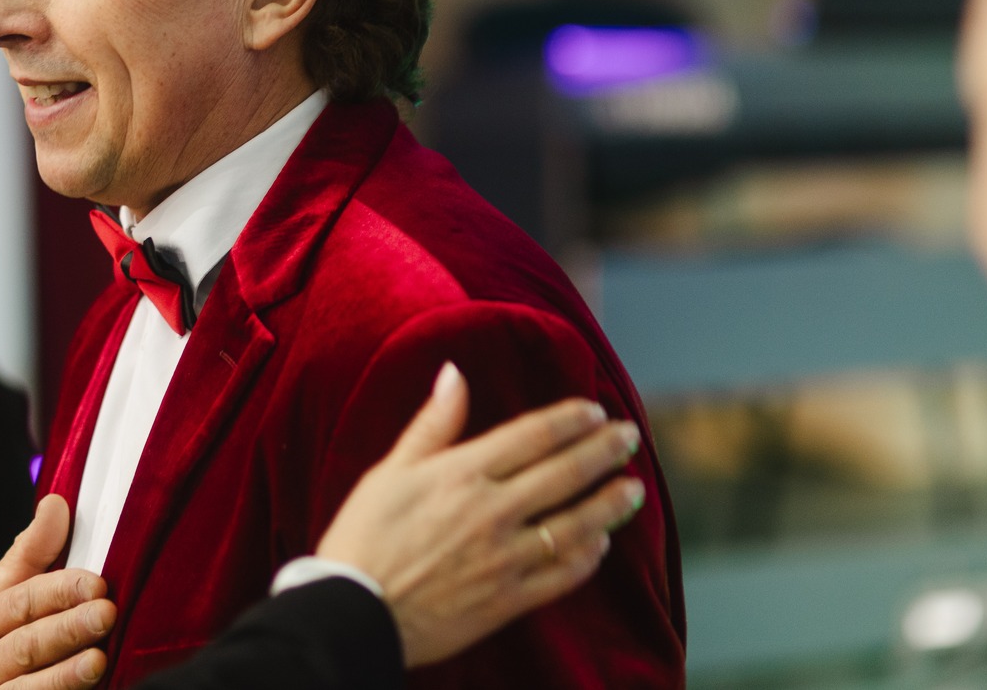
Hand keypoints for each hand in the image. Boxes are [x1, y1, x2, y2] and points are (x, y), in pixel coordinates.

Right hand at [0, 495, 117, 689]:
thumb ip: (28, 553)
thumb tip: (57, 505)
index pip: (22, 601)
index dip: (60, 591)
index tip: (96, 583)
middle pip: (28, 645)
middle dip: (68, 630)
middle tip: (105, 614)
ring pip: (28, 687)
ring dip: (64, 675)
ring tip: (97, 660)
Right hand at [314, 362, 646, 666]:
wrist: (352, 612)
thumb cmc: (363, 536)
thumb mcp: (390, 470)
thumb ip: (432, 423)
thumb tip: (454, 373)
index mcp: (463, 473)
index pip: (533, 436)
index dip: (569, 420)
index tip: (594, 409)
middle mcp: (492, 511)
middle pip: (565, 473)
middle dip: (603, 450)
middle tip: (630, 435)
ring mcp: (505, 558)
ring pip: (575, 524)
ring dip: (610, 503)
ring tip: (634, 489)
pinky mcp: (508, 600)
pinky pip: (561, 575)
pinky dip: (587, 558)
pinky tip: (599, 545)